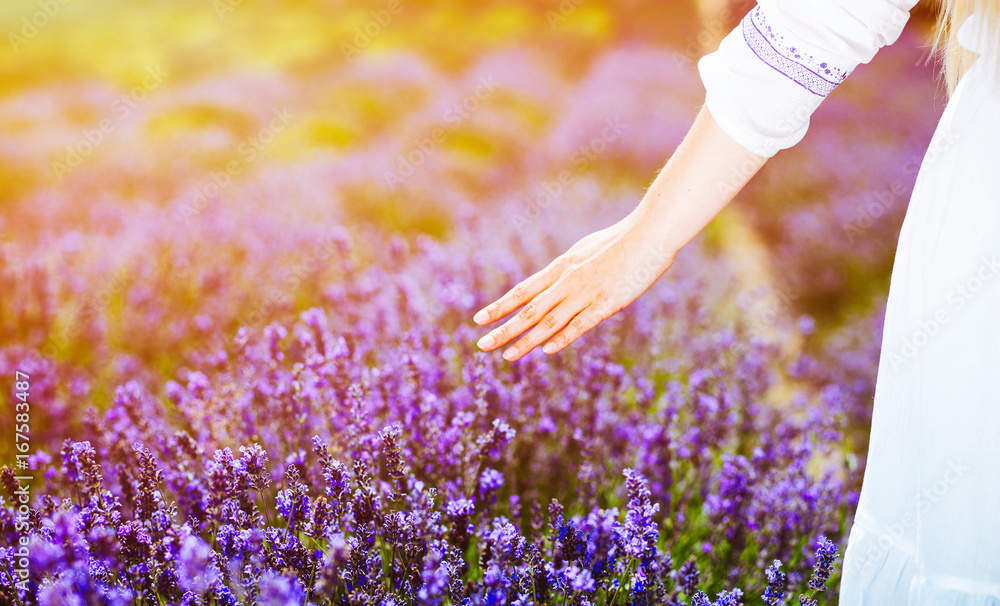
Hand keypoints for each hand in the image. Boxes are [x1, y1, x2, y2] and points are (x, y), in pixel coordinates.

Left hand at [473, 212, 675, 360]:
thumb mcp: (588, 252)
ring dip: (526, 340)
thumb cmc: (623, 240)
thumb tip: (559, 278)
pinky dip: (563, 337)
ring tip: (506, 355)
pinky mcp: (607, 302)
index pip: (523, 290)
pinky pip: (581, 323)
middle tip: (481, 345)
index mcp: (562, 267)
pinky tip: (547, 350)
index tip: (479, 318)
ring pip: (549, 320)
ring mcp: (586, 292)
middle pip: (529, 309)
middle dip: (504, 329)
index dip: (500, 306)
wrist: (650, 232)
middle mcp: (567, 281)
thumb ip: (572, 269)